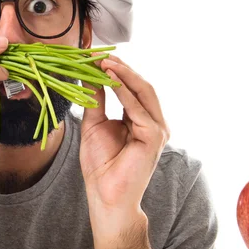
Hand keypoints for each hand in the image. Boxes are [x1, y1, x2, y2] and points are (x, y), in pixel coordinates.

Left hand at [80, 54, 168, 220]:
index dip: (116, 69)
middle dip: (121, 67)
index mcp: (141, 118)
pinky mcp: (154, 137)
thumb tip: (91, 72)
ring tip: (104, 62)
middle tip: (100, 54)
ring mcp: (157, 129)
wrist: (105, 194)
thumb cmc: (101, 163)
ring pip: (144, 92)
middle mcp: (153, 121)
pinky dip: (124, 92)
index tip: (95, 54)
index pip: (132, 86)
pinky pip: (138, 108)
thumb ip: (96, 98)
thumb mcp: (93, 122)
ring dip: (124, 74)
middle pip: (141, 85)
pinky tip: (110, 79)